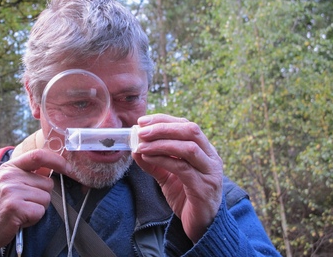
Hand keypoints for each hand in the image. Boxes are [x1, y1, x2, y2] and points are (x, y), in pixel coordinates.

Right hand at [0, 149, 70, 256]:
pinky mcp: (14, 207)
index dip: (56, 160)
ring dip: (37, 209)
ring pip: (45, 198)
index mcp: (9, 167)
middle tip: (23, 204)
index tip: (67, 167)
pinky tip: (19, 219)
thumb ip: (28, 174)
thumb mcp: (9, 183)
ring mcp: (11, 191)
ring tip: (20, 211)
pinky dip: (33, 219)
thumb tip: (55, 166)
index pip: (38, 155)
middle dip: (41, 197)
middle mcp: (9, 176)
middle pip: (47, 183)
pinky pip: (40, 211)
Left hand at [132, 114, 222, 242]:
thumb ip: (154, 162)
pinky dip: (163, 160)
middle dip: (163, 127)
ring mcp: (210, 172)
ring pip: (188, 148)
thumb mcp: (167, 176)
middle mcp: (211, 158)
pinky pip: (183, 168)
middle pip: (190, 130)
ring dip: (161, 143)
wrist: (201, 226)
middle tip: (141, 131)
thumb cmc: (186, 197)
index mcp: (205, 150)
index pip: (186, 125)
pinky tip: (148, 158)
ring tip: (141, 145)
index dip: (164, 120)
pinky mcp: (204, 188)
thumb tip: (135, 148)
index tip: (143, 121)